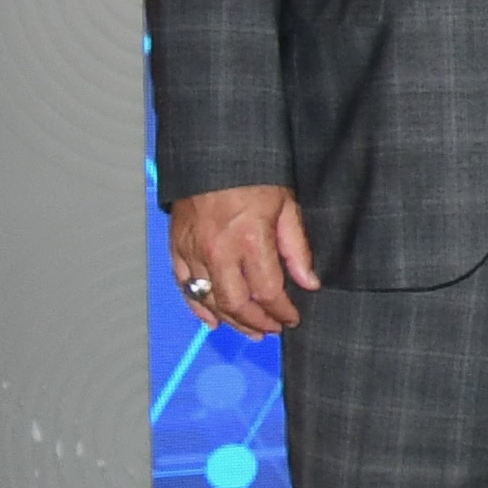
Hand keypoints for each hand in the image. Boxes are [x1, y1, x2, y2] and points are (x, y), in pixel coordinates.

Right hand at [167, 183, 315, 337]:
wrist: (215, 156)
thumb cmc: (254, 177)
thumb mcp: (287, 207)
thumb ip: (297, 249)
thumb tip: (310, 282)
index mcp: (251, 240)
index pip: (269, 291)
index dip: (282, 311)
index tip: (292, 318)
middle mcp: (219, 250)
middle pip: (237, 303)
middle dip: (257, 323)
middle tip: (272, 329)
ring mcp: (194, 251)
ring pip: (210, 300)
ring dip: (231, 321)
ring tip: (250, 331)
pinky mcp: (178, 248)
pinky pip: (185, 287)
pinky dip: (199, 307)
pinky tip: (213, 319)